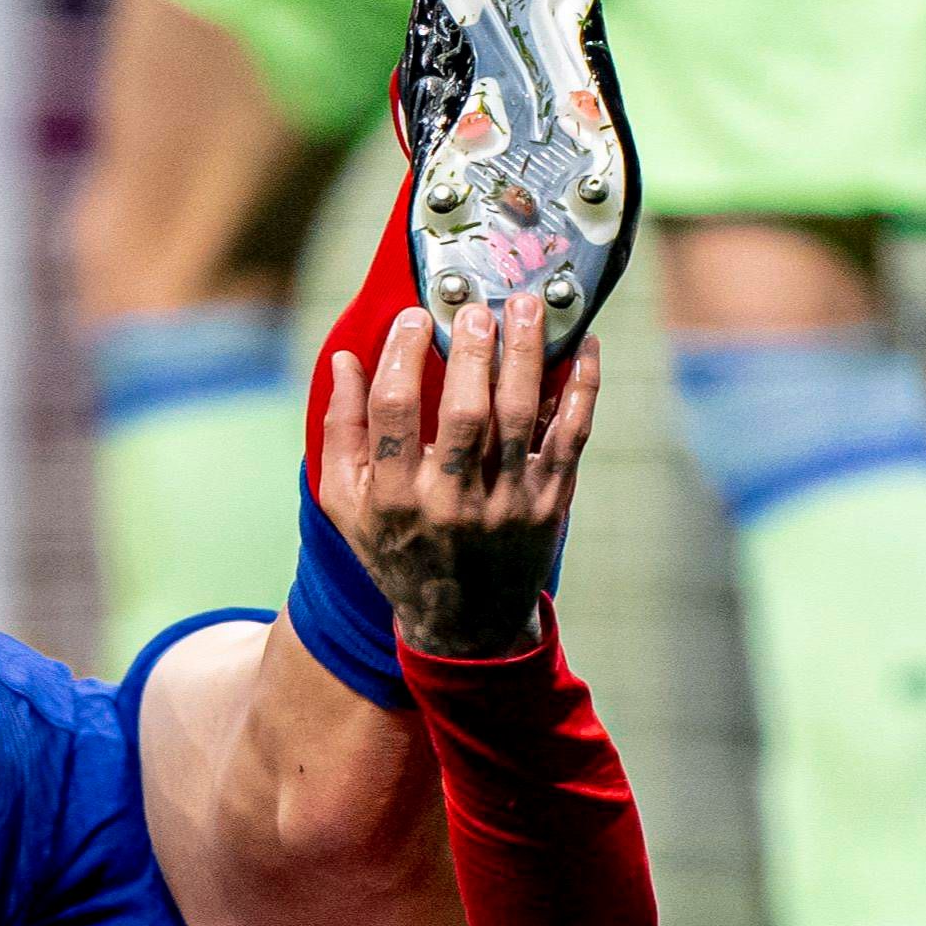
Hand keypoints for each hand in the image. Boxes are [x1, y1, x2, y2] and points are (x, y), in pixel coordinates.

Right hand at [314, 300, 598, 660]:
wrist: (463, 620)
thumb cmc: (398, 546)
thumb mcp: (348, 503)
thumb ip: (341, 431)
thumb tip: (345, 359)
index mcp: (393, 498)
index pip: (394, 412)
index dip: (402, 357)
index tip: (413, 317)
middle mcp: (450, 503)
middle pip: (465, 413)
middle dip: (473, 352)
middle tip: (477, 307)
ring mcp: (505, 505)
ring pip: (519, 418)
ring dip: (526, 355)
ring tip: (529, 305)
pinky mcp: (548, 505)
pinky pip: (570, 438)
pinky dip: (581, 390)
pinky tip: (584, 346)